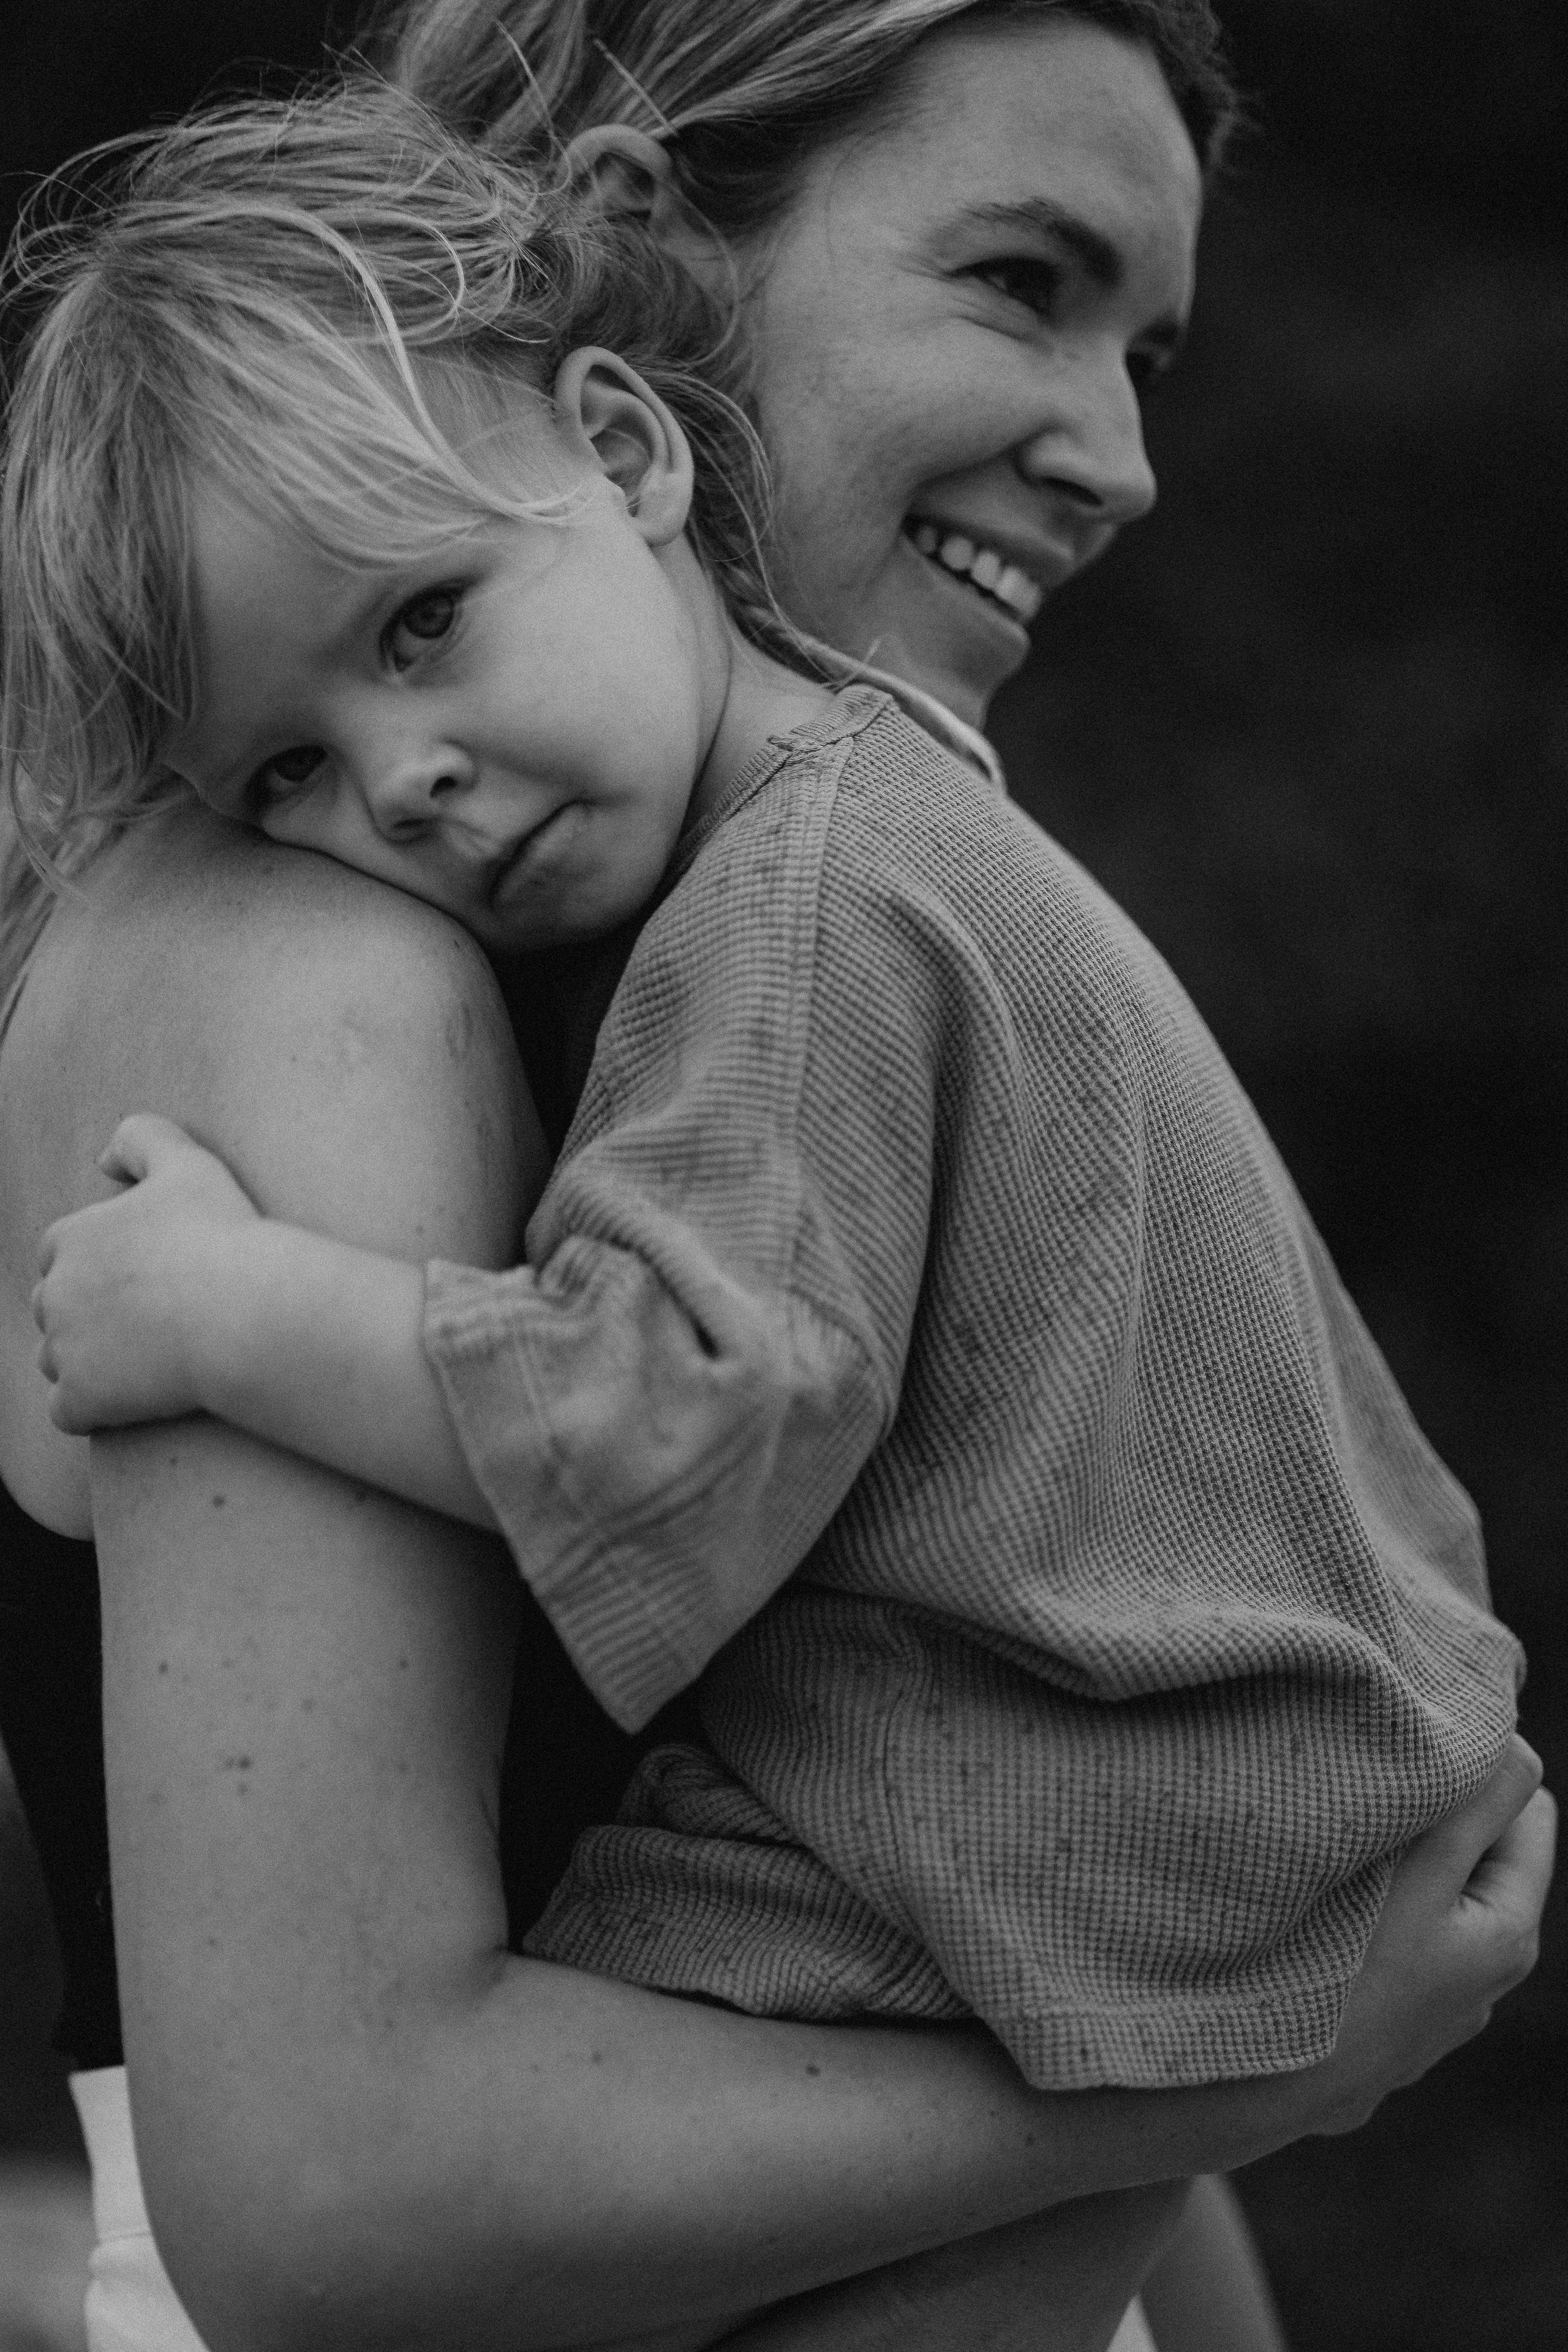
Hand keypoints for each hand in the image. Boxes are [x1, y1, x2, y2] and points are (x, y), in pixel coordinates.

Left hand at [33, 1112, 259, 1432]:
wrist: (247, 1313)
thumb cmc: (224, 1236)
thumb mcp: (188, 1162)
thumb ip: (142, 1138)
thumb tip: (104, 1159)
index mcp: (70, 1238)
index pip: (61, 1256)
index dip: (102, 1269)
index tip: (147, 1280)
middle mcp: (53, 1293)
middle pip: (54, 1310)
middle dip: (88, 1317)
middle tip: (154, 1323)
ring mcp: (63, 1350)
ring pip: (57, 1361)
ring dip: (89, 1364)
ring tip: (148, 1362)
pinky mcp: (80, 1399)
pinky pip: (69, 1412)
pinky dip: (94, 1411)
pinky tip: (136, 1401)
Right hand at [1312, 1733, 1554, 2133]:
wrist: (1258, 2089)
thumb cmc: (1343, 1969)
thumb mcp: (1425, 1870)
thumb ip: (1478, 1801)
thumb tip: (1519, 1745)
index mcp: (1507, 1938)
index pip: (1528, 1814)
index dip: (1475, 1776)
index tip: (1413, 1760)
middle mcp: (1480, 1987)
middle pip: (1474, 1862)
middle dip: (1430, 1825)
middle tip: (1365, 1807)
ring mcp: (1424, 2023)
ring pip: (1422, 1909)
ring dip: (1390, 1878)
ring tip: (1330, 1862)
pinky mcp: (1371, 2043)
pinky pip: (1378, 1954)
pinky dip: (1357, 1927)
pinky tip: (1310, 1929)